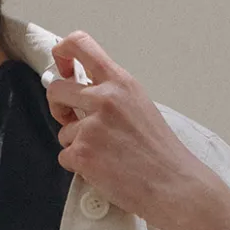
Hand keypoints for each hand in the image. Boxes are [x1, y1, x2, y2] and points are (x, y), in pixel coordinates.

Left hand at [42, 32, 211, 229]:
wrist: (174, 185)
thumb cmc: (161, 151)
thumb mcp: (140, 105)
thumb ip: (112, 93)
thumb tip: (81, 90)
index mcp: (120, 82)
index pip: (80, 45)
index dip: (62, 51)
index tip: (60, 65)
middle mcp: (104, 98)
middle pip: (56, 88)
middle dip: (57, 106)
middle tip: (69, 119)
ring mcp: (91, 126)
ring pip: (62, 131)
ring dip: (77, 144)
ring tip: (106, 154)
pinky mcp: (82, 153)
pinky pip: (64, 156)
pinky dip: (79, 165)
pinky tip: (103, 169)